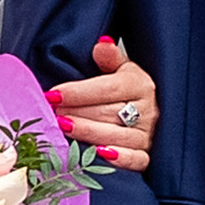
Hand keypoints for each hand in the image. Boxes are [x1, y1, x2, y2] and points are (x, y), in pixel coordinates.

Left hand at [48, 36, 156, 171]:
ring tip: (63, 129)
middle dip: (77, 113)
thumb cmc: (129, 92)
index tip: (54, 94)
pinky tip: (98, 154)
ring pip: (118, 136)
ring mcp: (148, 135)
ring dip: (88, 133)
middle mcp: (148, 110)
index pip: (108, 88)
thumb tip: (102, 44)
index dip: (79, 92)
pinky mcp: (147, 156)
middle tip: (51, 113)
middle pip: (109, 113)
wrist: (152, 114)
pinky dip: (119, 159)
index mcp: (140, 85)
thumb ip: (110, 58)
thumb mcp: (122, 70)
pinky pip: (136, 160)